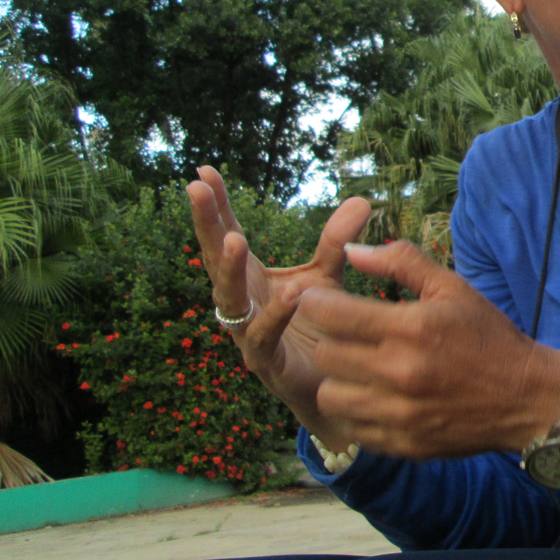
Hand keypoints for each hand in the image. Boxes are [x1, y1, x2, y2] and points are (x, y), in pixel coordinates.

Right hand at [186, 166, 369, 418]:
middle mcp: (241, 304)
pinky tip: (290, 293)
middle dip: (206, 224)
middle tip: (197, 189)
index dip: (216, 206)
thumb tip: (362, 200)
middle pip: (216, 259)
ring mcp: (247, 334)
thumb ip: (336, 242)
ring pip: (229, 301)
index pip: (226, 233)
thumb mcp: (325, 277)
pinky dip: (275, 315)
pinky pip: (263, 337)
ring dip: (230, 271)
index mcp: (250, 279)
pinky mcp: (266, 363)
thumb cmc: (319, 327)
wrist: (333, 388)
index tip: (204, 171)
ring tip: (236, 240)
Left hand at [301, 241, 559, 460]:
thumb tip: (351, 249)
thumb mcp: (453, 287)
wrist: (526, 397)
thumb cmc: (488, 336)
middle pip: (325, 354)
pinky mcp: (402, 443)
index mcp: (411, 328)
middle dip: (330, 339)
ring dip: (337, 378)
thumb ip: (401, 262)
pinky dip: (354, 411)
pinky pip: (351, 427)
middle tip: (347, 334)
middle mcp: (400, 373)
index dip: (316, 304)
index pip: (331, 315)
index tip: (320, 301)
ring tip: (357, 368)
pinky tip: (373, 396)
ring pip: (329, 395)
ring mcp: (399, 413)